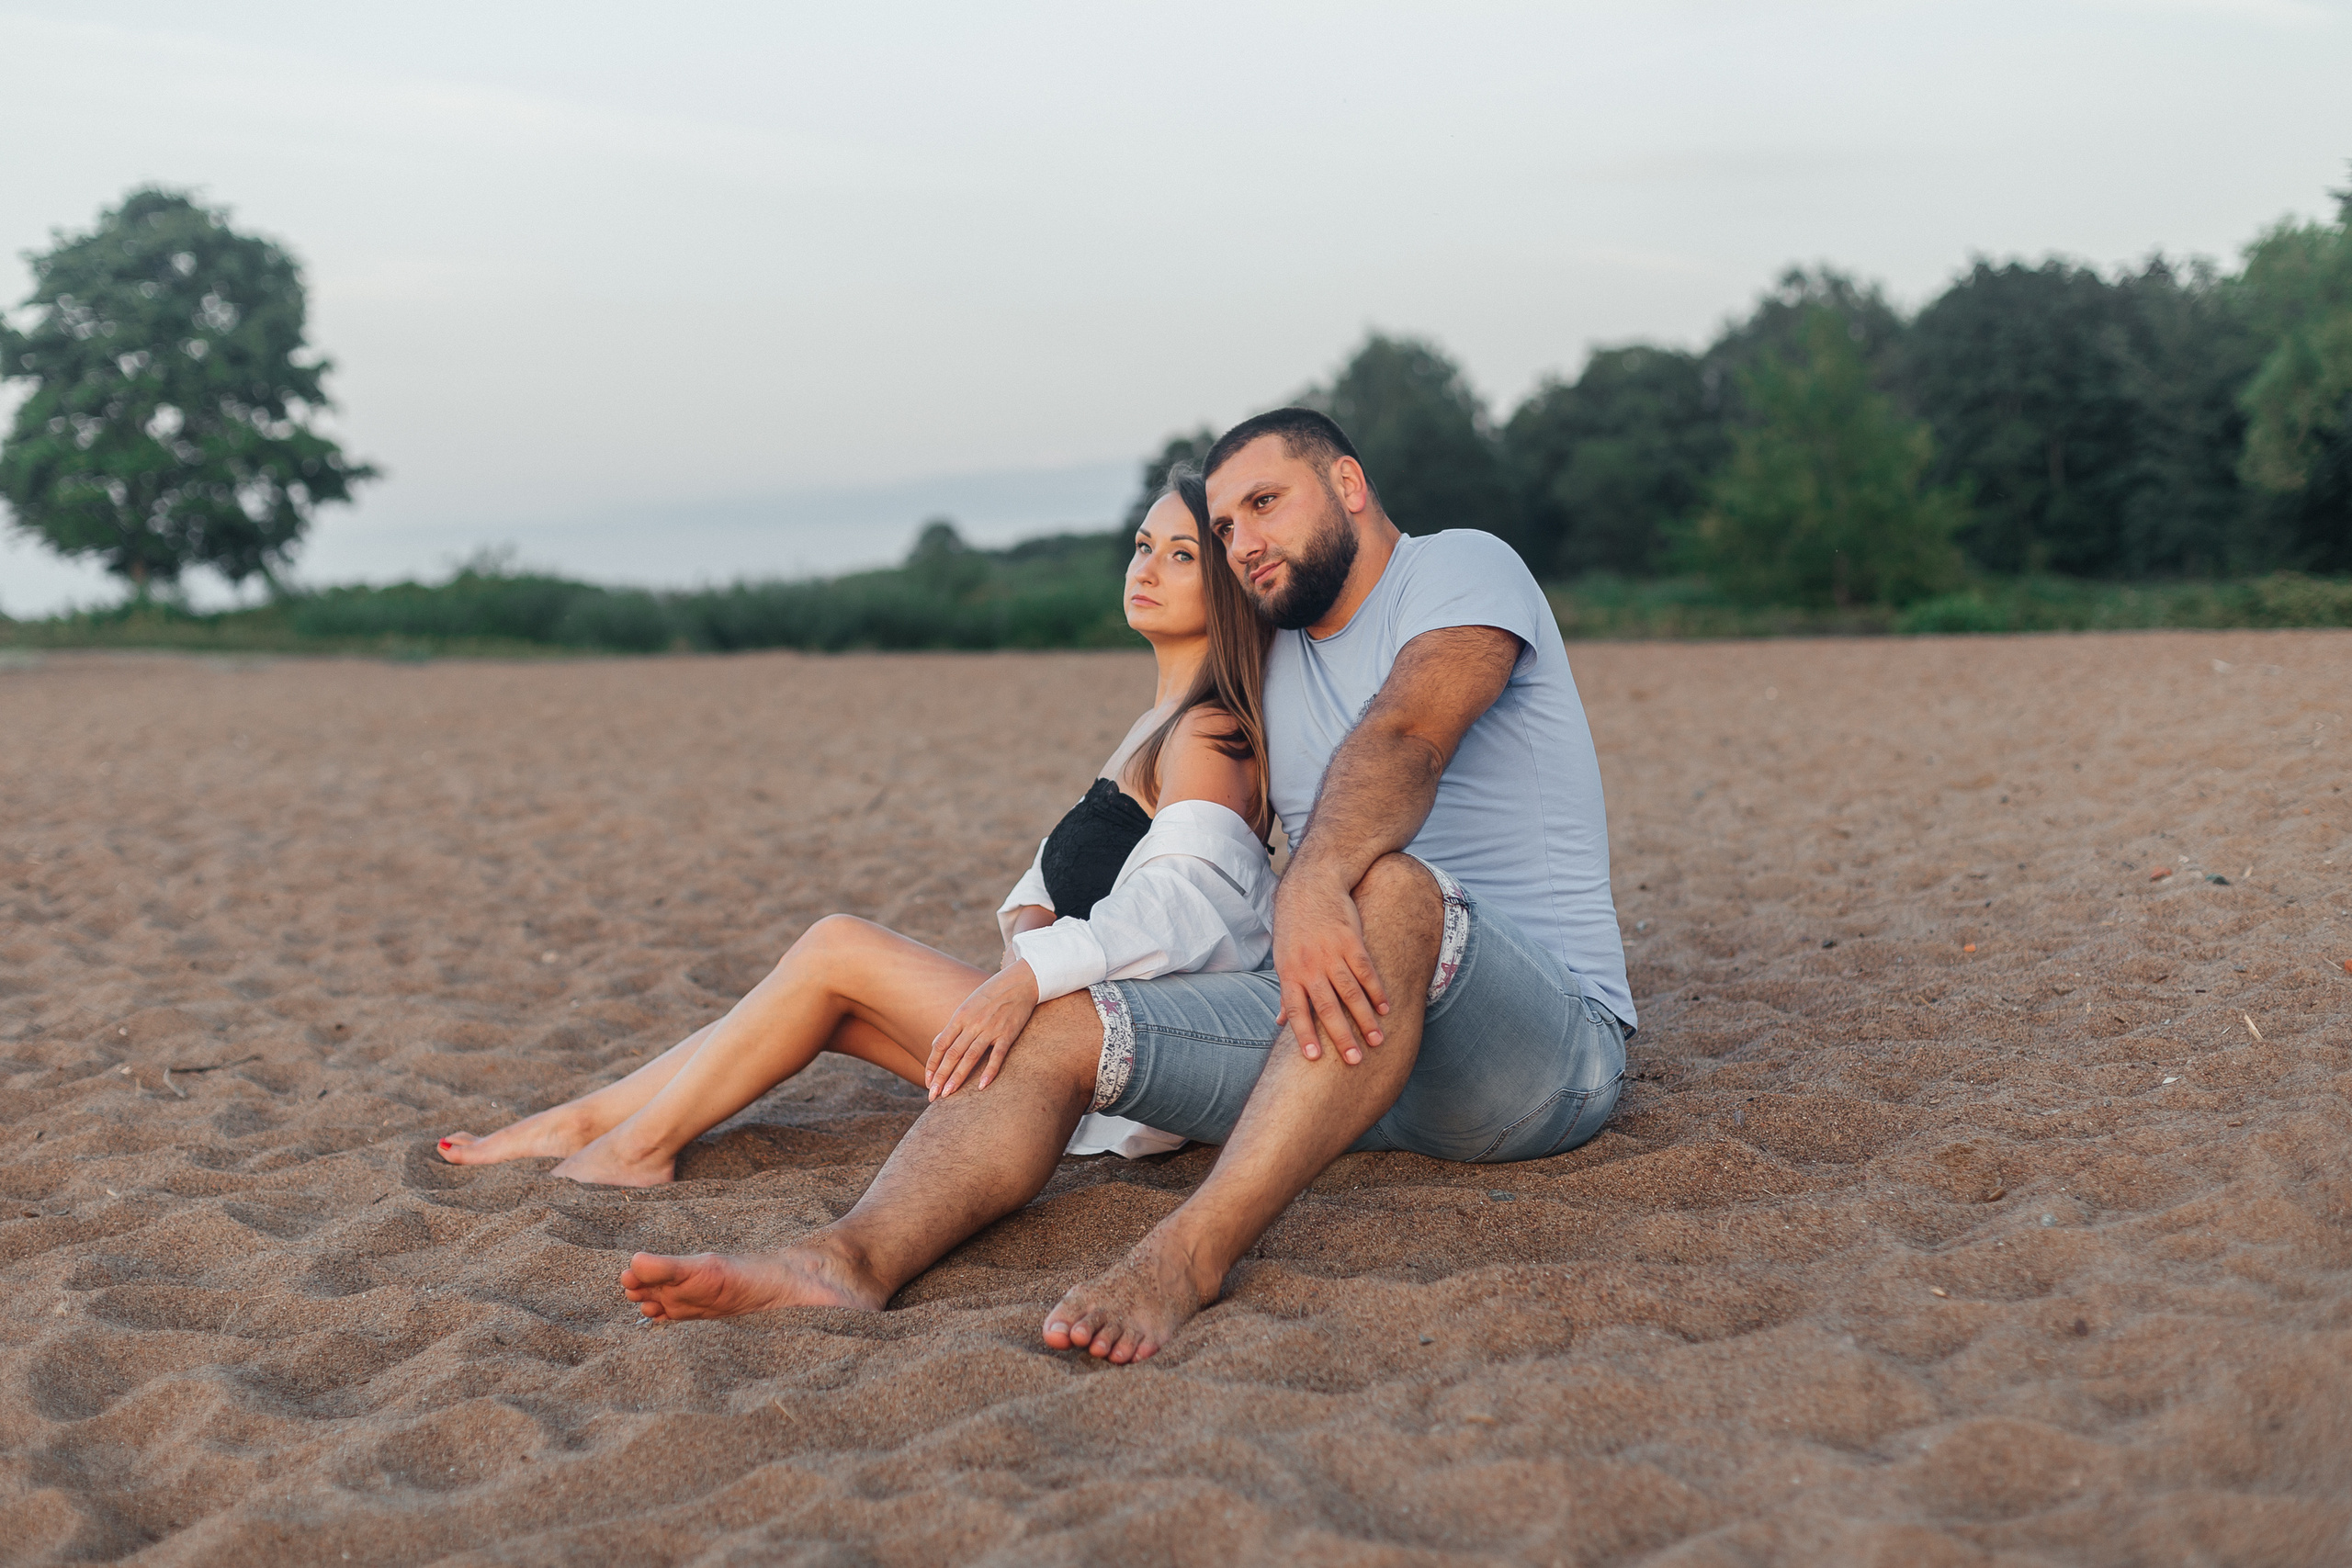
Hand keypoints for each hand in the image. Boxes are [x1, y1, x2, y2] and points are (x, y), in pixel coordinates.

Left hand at [927, 960, 1040, 1099]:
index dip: (932, 1065)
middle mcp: (973, 1024)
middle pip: (952, 1054)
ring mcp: (990, 1029)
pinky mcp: (1008, 1033)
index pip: (941, 1045)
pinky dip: (989, 1070)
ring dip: (958, 1077)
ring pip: (970, 1056)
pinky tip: (981, 1085)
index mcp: (960, 1017)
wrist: (1020, 981)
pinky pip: (997, 1055)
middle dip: (941, 1076)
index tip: (928, 1082)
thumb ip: (952, 1027)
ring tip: (948, 1094)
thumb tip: (935, 1043)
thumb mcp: (967, 1006)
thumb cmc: (992, 994)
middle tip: (933, 1096)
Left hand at [1271, 868, 1391, 1064]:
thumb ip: (1285, 992)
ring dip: (1365, 1019)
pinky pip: (1367, 972)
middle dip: (1341, 1036)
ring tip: (1377, 1041)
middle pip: (1327, 1007)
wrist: (1311, 885)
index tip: (1314, 1058)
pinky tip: (1386, 1009)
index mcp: (1289, 973)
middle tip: (1355, 1061)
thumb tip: (1279, 1023)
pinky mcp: (1352, 942)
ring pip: (1351, 993)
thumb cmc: (1294, 927)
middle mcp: (1310, 966)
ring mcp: (1331, 954)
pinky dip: (1377, 992)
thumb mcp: (1283, 958)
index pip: (1296, 1010)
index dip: (1304, 1034)